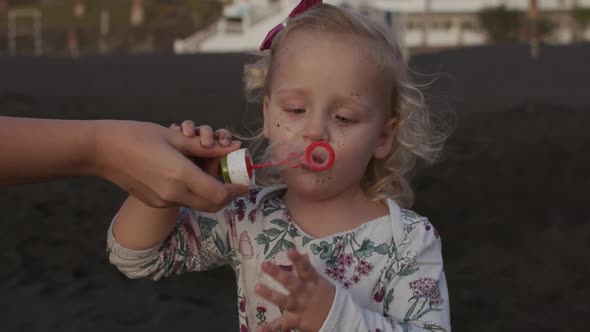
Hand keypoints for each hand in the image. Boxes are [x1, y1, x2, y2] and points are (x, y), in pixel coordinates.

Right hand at [94, 120, 247, 210]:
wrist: (100, 150)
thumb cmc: (136, 135)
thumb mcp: (174, 137)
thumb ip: (206, 147)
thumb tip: (232, 148)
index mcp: (180, 176)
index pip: (219, 194)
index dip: (236, 190)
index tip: (244, 182)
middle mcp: (173, 194)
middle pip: (212, 205)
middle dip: (227, 195)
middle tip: (232, 180)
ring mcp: (163, 201)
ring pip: (198, 203)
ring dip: (210, 193)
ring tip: (211, 172)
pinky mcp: (154, 202)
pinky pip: (183, 201)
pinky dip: (194, 192)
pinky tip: (190, 174)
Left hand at [255, 249, 334, 331]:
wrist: (339, 318)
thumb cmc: (325, 296)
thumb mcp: (319, 281)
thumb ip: (307, 269)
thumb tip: (303, 255)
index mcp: (312, 281)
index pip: (305, 268)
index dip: (298, 260)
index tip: (290, 250)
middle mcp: (305, 293)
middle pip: (291, 282)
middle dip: (277, 273)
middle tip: (264, 264)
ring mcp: (300, 307)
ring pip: (284, 301)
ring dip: (270, 294)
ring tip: (257, 288)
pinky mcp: (296, 321)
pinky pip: (282, 325)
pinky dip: (271, 328)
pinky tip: (259, 329)